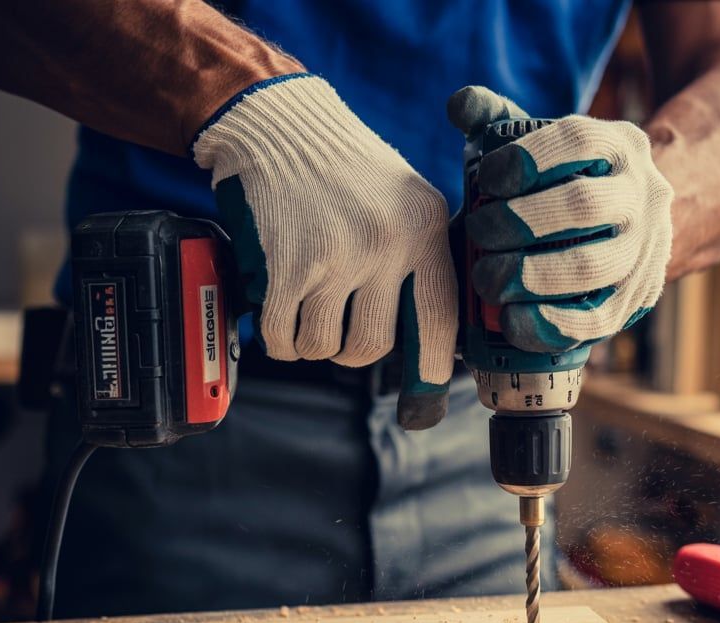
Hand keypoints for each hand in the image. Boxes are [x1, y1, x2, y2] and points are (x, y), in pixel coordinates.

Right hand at [193, 74, 455, 428]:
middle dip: (352, 352)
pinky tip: (280, 326)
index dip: (432, 370)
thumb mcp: (409, 200)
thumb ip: (423, 256)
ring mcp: (336, 256)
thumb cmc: (347, 169)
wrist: (281, 126)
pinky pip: (283, 336)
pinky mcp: (287, 265)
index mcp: (424, 230)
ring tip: (308, 317)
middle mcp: (386, 245)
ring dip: (311, 345)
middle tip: (341, 332)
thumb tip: (435, 337)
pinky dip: (279, 342)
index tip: (425, 399)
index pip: (439, 319)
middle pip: (374, 345)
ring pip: (324, 346)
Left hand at [447, 86, 672, 352]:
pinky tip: (513, 320)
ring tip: (487, 277)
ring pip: (593, 266)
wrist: (634, 226)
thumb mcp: (544, 144)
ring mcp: (645, 252)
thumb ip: (498, 120)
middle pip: (583, 205)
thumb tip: (462, 104)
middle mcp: (642, 195)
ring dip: (530, 275)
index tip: (485, 180)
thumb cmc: (568, 183)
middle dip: (519, 222)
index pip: (577, 140)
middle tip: (477, 231)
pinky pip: (598, 319)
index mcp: (619, 146)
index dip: (526, 160)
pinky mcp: (635, 301)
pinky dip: (552, 322)